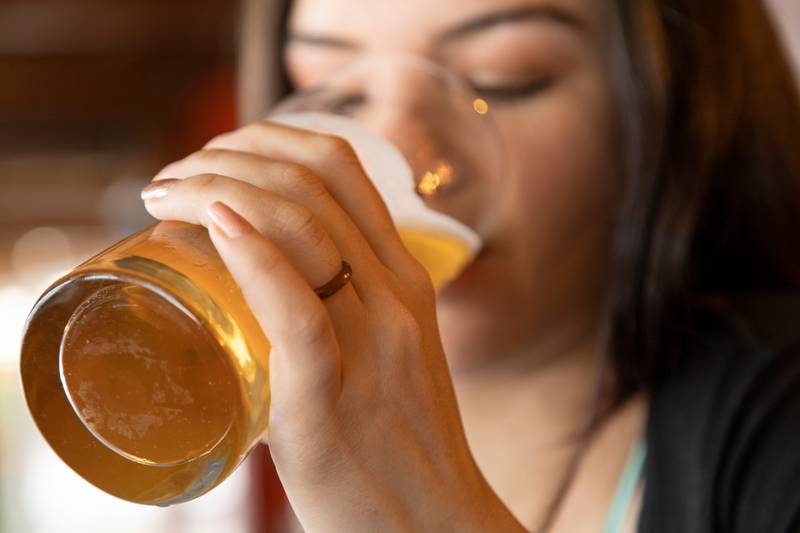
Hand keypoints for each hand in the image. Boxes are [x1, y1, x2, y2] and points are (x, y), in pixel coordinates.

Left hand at [141, 121, 523, 531]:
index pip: (343, 167)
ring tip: (160, 195)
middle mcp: (395, 294)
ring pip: (300, 227)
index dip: (270, 137)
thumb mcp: (386, 354)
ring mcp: (371, 342)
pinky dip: (252, 255)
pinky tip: (211, 223)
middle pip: (312, 180)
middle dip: (227, 153)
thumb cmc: (398, 442)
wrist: (436, 521)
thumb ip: (344, 314)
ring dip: (215, 187)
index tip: (216, 153)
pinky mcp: (331, 399)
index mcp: (406, 278)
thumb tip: (263, 287)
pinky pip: (297, 310)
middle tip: (171, 175)